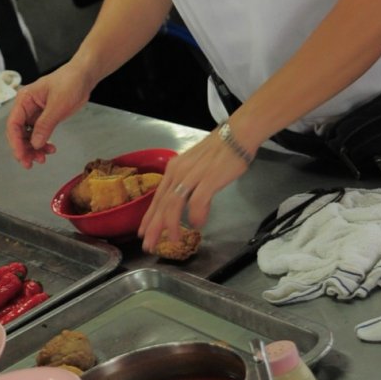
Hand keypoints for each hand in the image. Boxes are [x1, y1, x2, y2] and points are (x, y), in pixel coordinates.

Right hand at [6, 60, 93, 167]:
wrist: (84, 76)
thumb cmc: (70, 82)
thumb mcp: (57, 105)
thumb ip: (45, 125)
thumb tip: (35, 144)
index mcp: (24, 100)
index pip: (13, 124)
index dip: (16, 142)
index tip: (22, 156)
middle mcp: (26, 107)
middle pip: (18, 133)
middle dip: (24, 149)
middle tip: (31, 163)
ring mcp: (35, 113)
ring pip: (28, 136)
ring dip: (33, 148)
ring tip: (44, 158)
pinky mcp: (44, 118)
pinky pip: (39, 134)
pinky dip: (42, 143)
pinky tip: (50, 149)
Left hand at [138, 129, 251, 251]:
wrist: (236, 135)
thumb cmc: (219, 152)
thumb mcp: (198, 170)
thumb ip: (193, 191)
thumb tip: (193, 216)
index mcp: (174, 170)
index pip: (158, 198)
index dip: (150, 217)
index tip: (143, 233)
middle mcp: (178, 172)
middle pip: (162, 204)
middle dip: (154, 227)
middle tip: (148, 245)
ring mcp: (192, 175)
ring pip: (174, 204)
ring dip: (171, 224)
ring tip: (173, 240)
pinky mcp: (208, 179)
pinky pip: (197, 201)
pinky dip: (195, 215)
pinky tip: (197, 225)